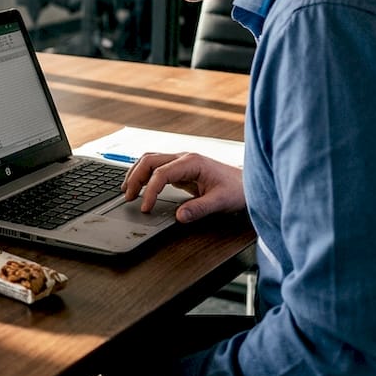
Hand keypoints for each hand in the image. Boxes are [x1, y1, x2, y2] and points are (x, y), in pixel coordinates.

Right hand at [121, 151, 244, 222]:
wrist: (248, 184)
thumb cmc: (238, 190)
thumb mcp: (221, 202)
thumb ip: (199, 209)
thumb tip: (179, 217)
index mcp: (192, 162)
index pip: (161, 173)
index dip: (149, 191)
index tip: (145, 207)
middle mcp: (184, 158)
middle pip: (149, 160)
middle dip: (135, 177)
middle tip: (128, 197)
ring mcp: (181, 161)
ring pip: (150, 160)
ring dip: (136, 173)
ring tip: (127, 191)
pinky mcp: (180, 169)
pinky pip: (156, 167)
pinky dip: (144, 175)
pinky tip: (139, 186)